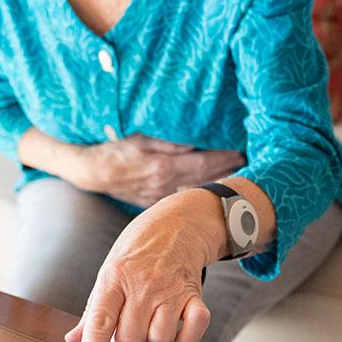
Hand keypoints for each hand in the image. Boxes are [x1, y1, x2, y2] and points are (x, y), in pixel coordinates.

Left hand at [64, 189, 224, 341]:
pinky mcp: (194, 294)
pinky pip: (193, 331)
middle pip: (129, 340)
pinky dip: (184, 341)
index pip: (98, 324)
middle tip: (130, 325)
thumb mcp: (108, 275)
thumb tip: (73, 340)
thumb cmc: (137, 252)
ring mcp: (170, 290)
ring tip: (150, 324)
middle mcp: (141, 285)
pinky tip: (175, 334)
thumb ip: (92, 312)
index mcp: (113, 279)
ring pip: (159, 340)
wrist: (176, 225)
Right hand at [76, 134, 245, 207]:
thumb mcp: (141, 138)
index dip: (224, 159)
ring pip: (195, 191)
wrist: (93, 173)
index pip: (204, 164)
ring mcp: (160, 197)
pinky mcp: (155, 202)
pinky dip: (198, 191)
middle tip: (248, 164)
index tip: (241, 154)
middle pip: (205, 179)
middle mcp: (165, 185)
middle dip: (227, 171)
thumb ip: (169, 143)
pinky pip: (182, 197)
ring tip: (235, 176)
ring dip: (216, 183)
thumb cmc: (116, 150)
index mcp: (164, 167)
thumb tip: (195, 144)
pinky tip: (209, 188)